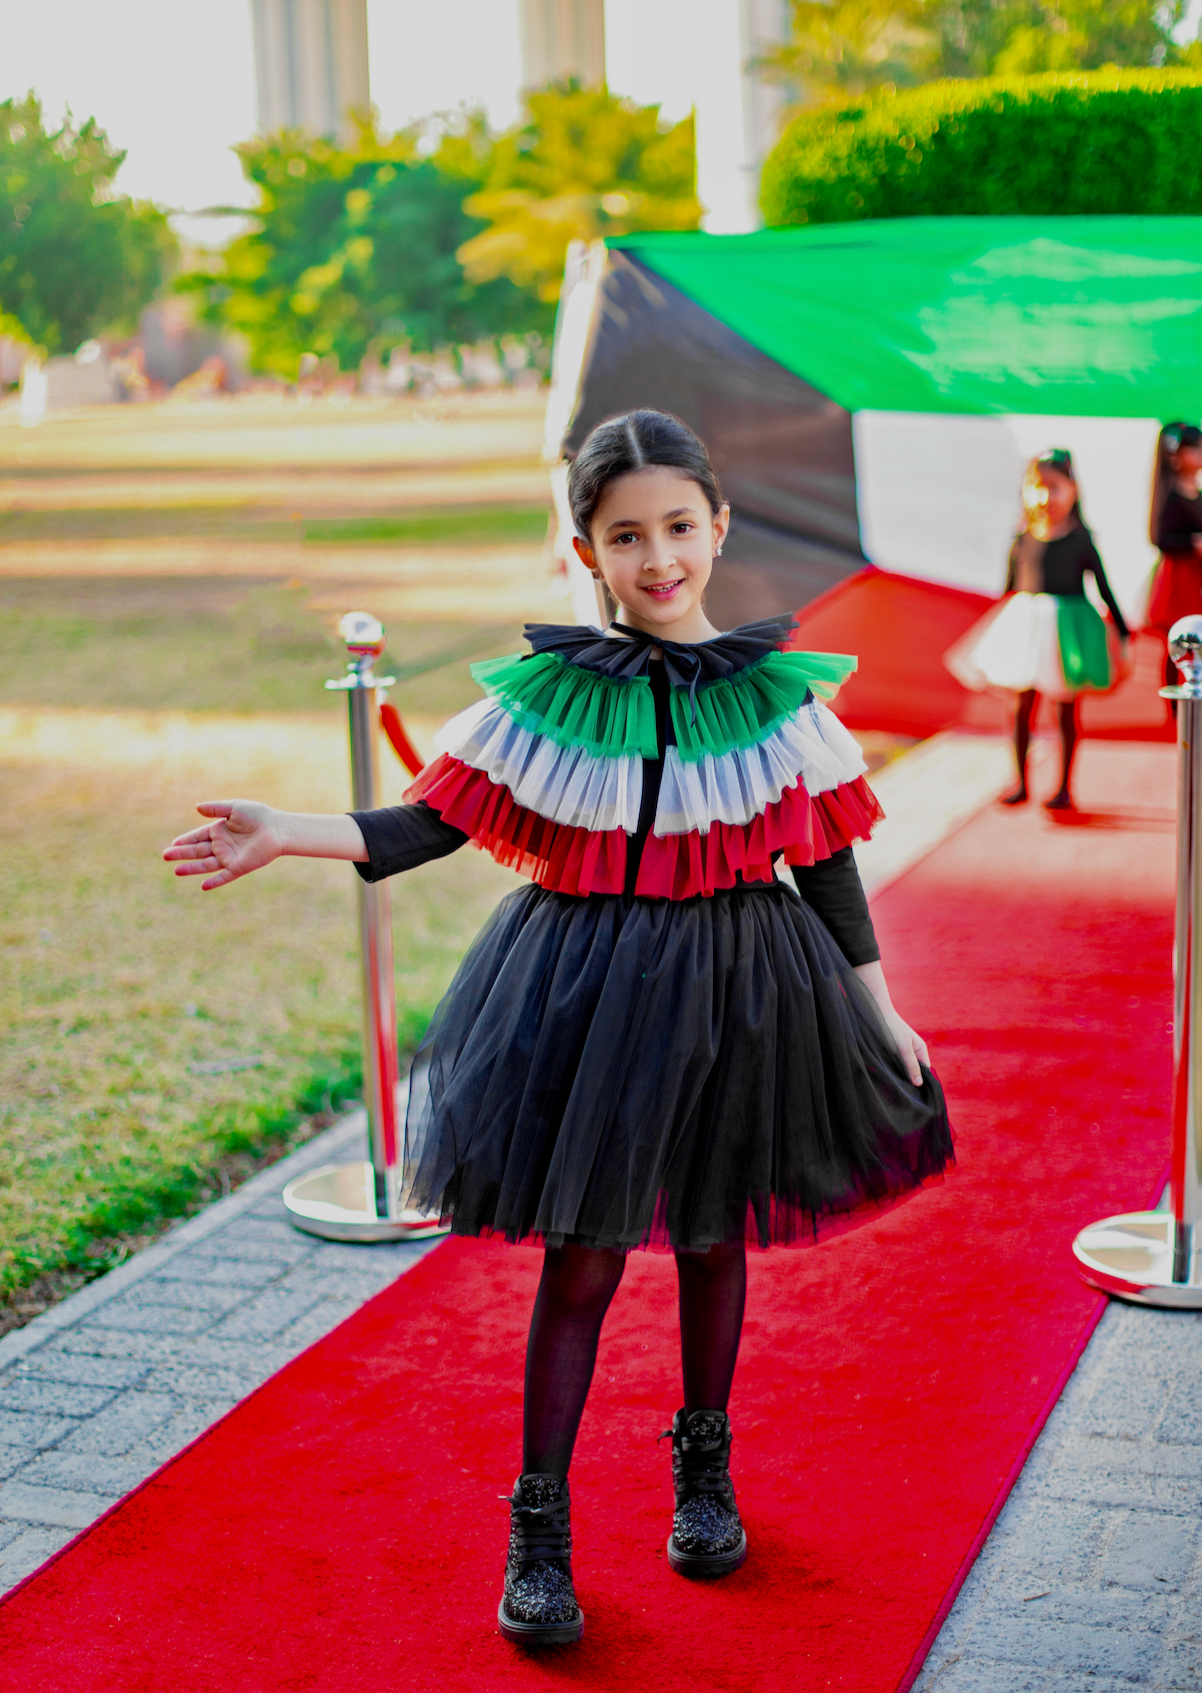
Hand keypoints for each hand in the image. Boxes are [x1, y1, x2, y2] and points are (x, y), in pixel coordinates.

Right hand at [163, 801, 283, 890]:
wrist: (278, 829)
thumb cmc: (258, 815)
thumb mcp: (235, 808)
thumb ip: (216, 808)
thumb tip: (197, 807)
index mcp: (219, 830)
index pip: (197, 837)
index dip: (185, 840)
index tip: (173, 843)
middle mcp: (222, 845)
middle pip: (197, 851)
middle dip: (182, 854)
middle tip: (166, 856)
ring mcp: (230, 857)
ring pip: (206, 865)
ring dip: (191, 868)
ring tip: (176, 870)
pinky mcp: (239, 867)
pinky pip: (225, 877)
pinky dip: (215, 882)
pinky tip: (203, 887)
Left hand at [877, 1005, 928, 1086]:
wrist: (876, 1015)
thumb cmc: (892, 1029)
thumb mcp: (903, 1048)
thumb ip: (911, 1065)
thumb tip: (919, 1084)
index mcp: (921, 1050)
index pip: (926, 1071)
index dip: (923, 1082)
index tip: (917, 1095)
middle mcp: (913, 1053)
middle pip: (915, 1072)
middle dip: (911, 1081)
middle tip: (905, 1094)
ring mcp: (903, 1054)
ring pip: (905, 1070)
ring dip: (901, 1077)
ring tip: (897, 1088)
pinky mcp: (892, 1054)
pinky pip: (896, 1067)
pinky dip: (894, 1073)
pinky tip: (889, 1079)